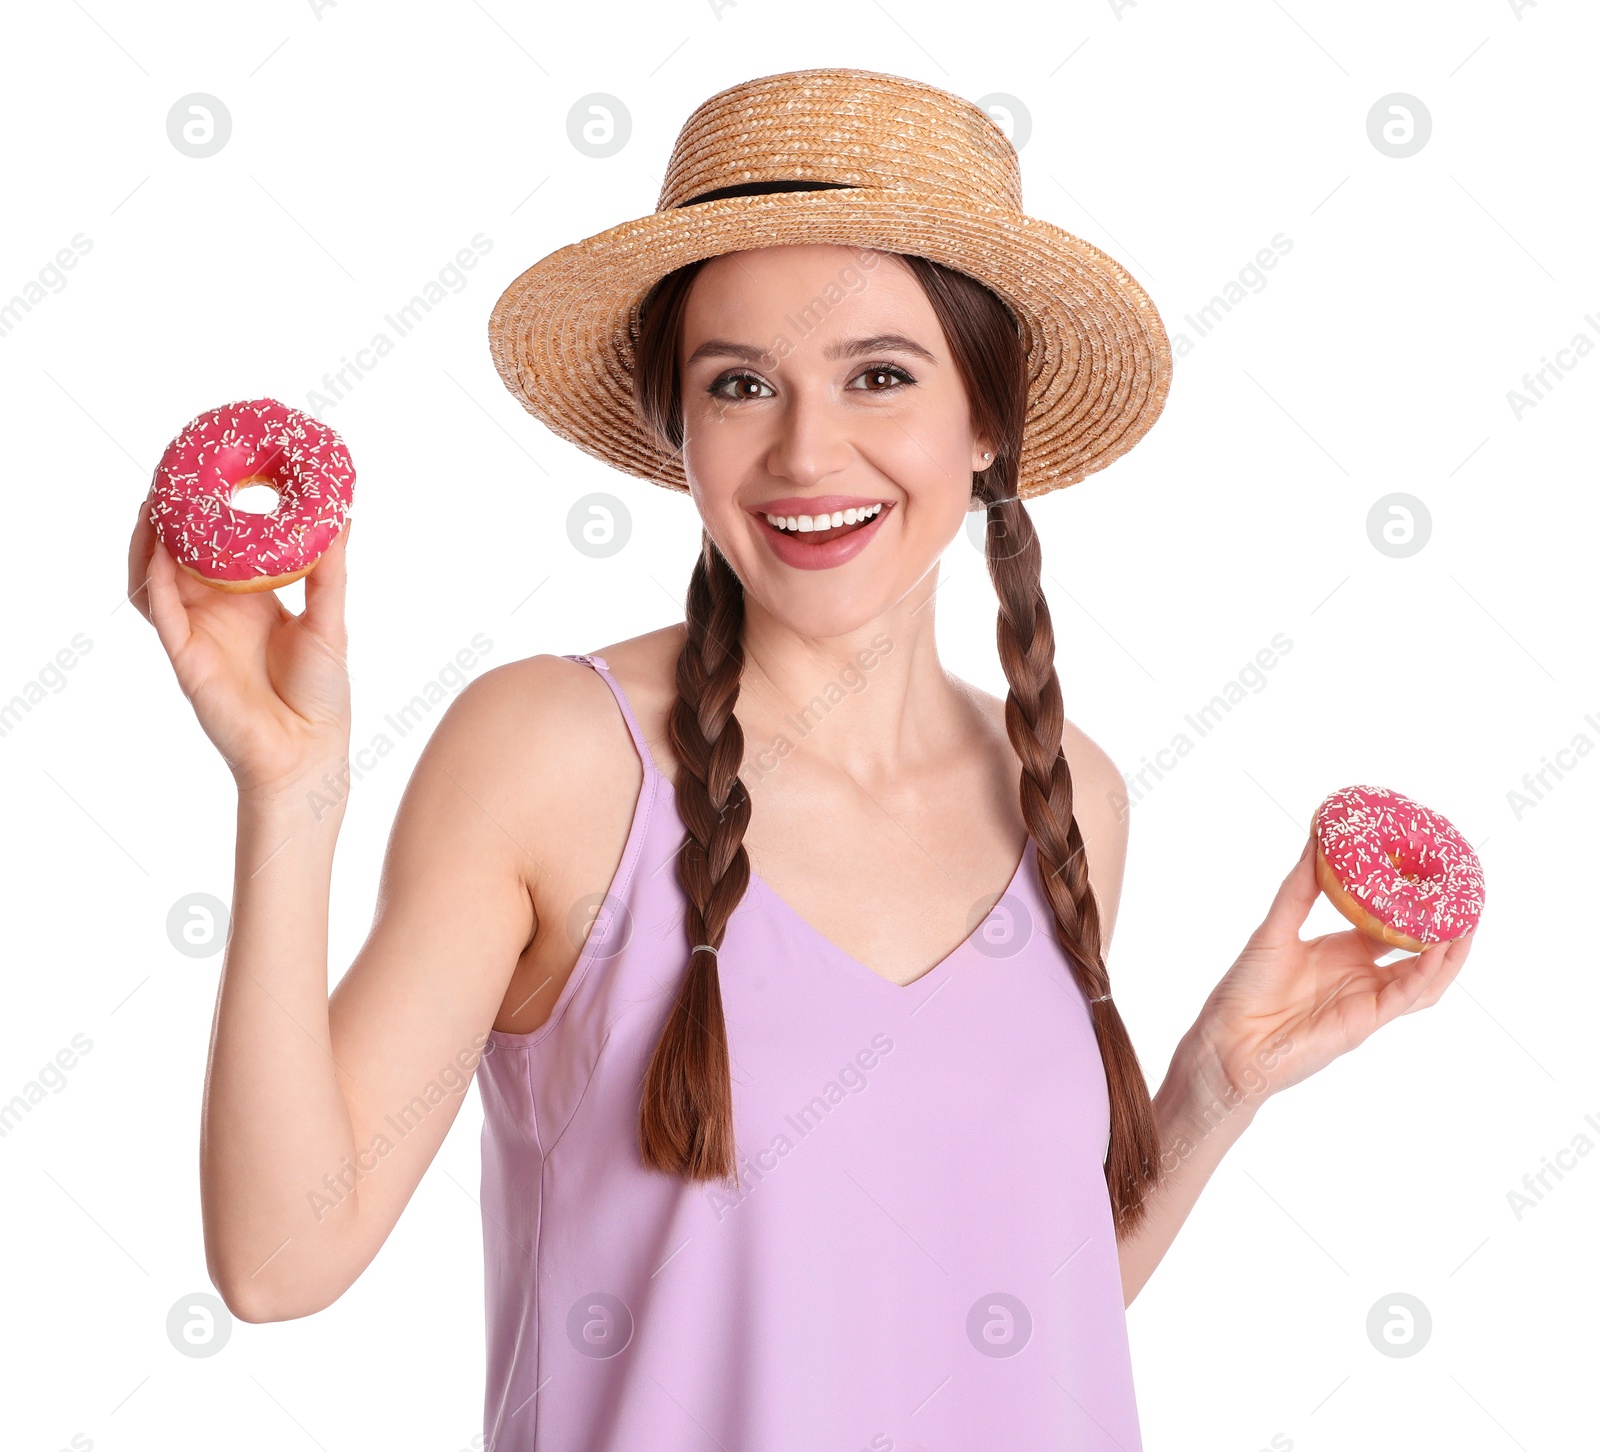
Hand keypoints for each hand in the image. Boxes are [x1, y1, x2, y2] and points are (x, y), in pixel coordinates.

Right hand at [127, 485, 353, 798]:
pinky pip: (161, 614)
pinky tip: (159, 552)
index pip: (216, 547)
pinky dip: (156, 581)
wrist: (308, 752)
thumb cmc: (321, 694)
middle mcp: (215, 613)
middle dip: (170, 516)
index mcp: (248, 601)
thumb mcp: (330, 621)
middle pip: (176, 555)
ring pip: (155, 578)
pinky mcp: (186, 658)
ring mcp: (195, 633)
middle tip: (171, 473)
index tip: (211, 471)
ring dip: (150, 541)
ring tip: (155, 502)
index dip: (207, 512)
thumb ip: (330, 571)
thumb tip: (342, 519)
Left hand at [1186, 833, 1476, 1110]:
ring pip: (1423, 978)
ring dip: (1448, 955)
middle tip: (1463, 898)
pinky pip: (1404, 997)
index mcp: (1341, 952)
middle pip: (1415, 952)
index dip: (1410, 905)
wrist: (1228, 1039)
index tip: (1428, 874)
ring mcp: (1366, 999)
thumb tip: (1315, 839)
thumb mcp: (1275, 928)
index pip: (1387, 925)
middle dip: (1442, 930)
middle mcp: (1360, 975)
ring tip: (1468, 924)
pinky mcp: (1364, 1022)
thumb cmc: (1245, 988)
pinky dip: (1424, 975)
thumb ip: (1299, 888)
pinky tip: (1436, 951)